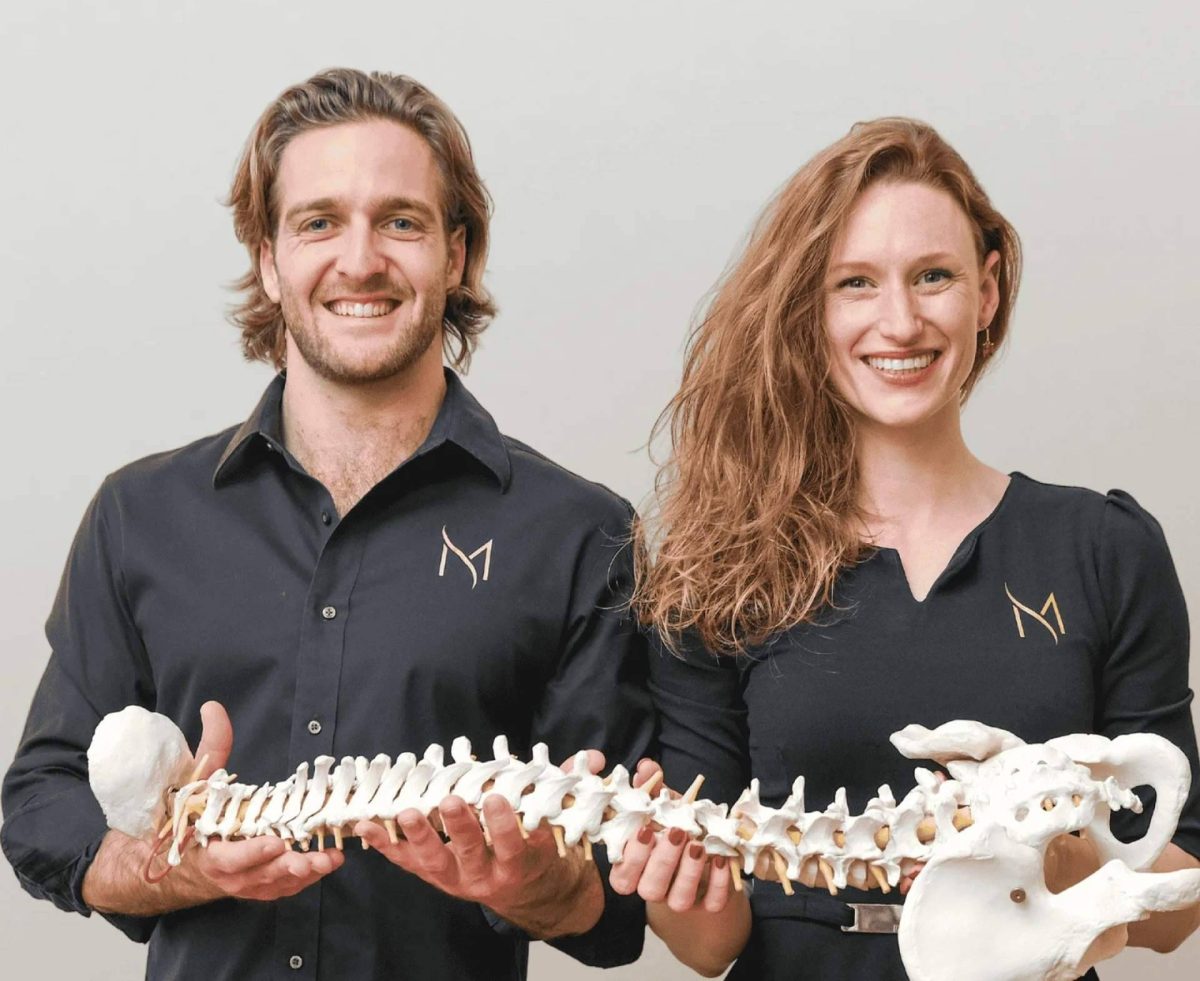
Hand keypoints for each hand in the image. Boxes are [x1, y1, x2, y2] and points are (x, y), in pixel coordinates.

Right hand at [181, 702, 345, 899]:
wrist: (186, 851)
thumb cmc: (195, 812)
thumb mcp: (199, 779)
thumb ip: (211, 747)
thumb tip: (213, 707)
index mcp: (208, 849)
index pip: (228, 858)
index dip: (251, 854)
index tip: (275, 844)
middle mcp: (227, 873)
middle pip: (260, 876)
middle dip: (288, 867)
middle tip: (315, 858)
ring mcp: (246, 883)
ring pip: (276, 884)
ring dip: (304, 874)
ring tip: (330, 860)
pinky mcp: (261, 885)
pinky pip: (284, 887)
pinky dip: (306, 878)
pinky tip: (329, 862)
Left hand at [355, 750, 604, 937]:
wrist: (536, 896)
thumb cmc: (545, 850)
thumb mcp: (563, 823)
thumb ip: (571, 787)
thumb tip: (591, 758)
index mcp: (524, 861)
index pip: (516, 843)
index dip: (506, 823)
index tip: (498, 799)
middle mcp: (491, 876)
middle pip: (474, 853)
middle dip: (463, 827)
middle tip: (452, 801)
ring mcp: (459, 879)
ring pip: (437, 862)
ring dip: (420, 836)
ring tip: (406, 813)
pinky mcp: (436, 877)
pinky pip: (408, 863)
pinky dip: (386, 845)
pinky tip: (366, 826)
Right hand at [608, 761, 734, 912]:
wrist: (705, 854)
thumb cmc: (674, 827)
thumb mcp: (664, 808)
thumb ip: (652, 791)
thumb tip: (646, 768)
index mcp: (636, 870)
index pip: (622, 877)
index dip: (632, 858)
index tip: (645, 831)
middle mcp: (655, 888)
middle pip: (649, 889)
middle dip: (663, 861)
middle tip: (677, 833)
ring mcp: (680, 899)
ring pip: (679, 900)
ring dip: (689, 873)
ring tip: (699, 845)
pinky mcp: (707, 904)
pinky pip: (712, 903)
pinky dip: (718, 882)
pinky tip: (721, 859)